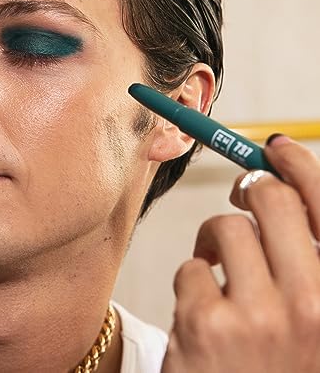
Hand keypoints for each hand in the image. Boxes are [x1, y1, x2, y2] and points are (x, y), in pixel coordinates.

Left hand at [161, 135, 319, 372]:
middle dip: (249, 188)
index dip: (301, 167)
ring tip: (219, 272)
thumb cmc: (274, 365)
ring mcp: (259, 317)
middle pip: (271, 199)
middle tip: (238, 195)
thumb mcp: (309, 317)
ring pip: (225, 226)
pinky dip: (192, 282)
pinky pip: (190, 266)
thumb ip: (303, 258)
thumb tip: (276, 183)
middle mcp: (314, 306)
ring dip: (215, 242)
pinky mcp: (206, 325)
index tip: (275, 148)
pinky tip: (202, 315)